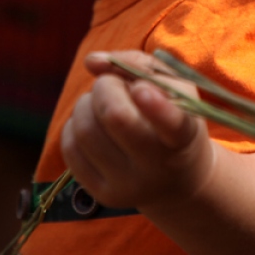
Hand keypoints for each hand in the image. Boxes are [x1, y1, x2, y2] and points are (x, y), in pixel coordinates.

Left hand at [60, 50, 214, 211]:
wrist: (176, 178)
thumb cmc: (172, 116)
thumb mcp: (172, 85)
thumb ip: (136, 63)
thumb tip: (93, 62)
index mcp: (184, 135)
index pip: (172, 124)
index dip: (156, 107)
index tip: (141, 90)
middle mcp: (158, 166)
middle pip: (115, 116)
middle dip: (106, 86)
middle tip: (112, 84)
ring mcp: (129, 185)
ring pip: (86, 129)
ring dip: (86, 103)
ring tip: (103, 104)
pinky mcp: (103, 194)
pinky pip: (70, 147)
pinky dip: (75, 124)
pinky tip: (94, 125)